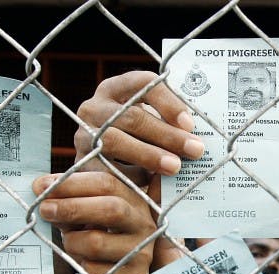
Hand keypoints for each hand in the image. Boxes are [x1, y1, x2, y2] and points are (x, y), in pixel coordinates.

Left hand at [34, 171, 168, 273]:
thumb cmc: (101, 231)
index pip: (107, 183)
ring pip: (97, 243)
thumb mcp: (90, 206)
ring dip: (72, 240)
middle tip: (45, 209)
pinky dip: (80, 264)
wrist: (124, 270)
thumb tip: (40, 186)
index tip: (43, 186)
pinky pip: (94, 270)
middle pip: (111, 209)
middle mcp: (143, 223)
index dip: (72, 183)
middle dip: (72, 208)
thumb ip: (69, 193)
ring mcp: (141, 251)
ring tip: (69, 240)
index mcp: (133, 198)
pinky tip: (82, 260)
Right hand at [74, 71, 204, 181]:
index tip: (190, 123)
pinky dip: (130, 175)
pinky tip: (151, 183)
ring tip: (175, 167)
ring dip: (149, 155)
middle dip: (167, 134)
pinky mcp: (80, 160)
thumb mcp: (148, 124)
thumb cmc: (135, 140)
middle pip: (132, 116)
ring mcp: (83, 133)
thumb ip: (168, 124)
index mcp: (115, 89)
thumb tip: (198, 138)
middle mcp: (95, 106)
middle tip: (194, 150)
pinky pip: (106, 167)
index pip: (142, 83)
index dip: (168, 102)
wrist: (98, 165)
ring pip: (116, 141)